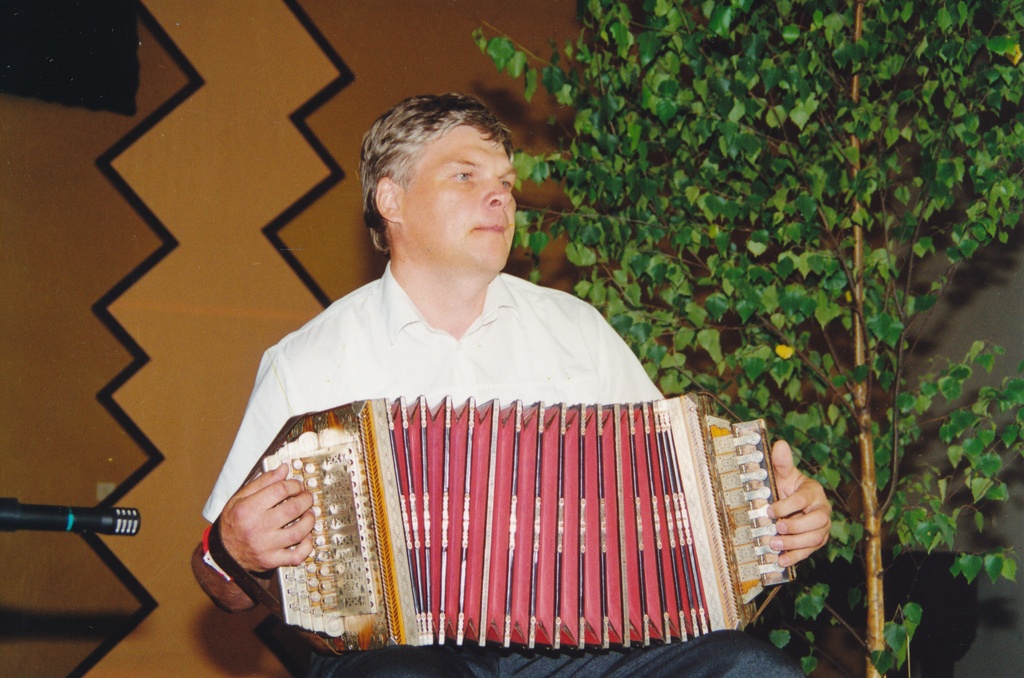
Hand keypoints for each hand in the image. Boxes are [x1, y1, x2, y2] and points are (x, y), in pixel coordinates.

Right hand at [217, 464, 315, 571]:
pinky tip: (306, 536)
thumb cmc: (233, 523)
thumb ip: (263, 482)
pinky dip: (307, 546)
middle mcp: (256, 527)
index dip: (294, 485)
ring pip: (298, 532)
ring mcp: (265, 546)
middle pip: (292, 509)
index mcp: (248, 509)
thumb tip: (283, 469)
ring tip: (309, 514)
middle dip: (305, 500)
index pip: (280, 490)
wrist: (223, 552)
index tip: (297, 486)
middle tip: (307, 497)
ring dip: (309, 520)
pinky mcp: (271, 560)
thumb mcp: (240, 498)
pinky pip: (296, 555)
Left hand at [766, 440, 830, 567]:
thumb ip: (782, 462)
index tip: (770, 509)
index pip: (804, 499)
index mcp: (813, 492)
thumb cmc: (786, 487)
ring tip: (774, 544)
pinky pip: (810, 552)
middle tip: (775, 527)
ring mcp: (821, 528)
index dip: (787, 505)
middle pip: (817, 521)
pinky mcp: (816, 541)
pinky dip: (796, 557)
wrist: (790, 504)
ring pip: (815, 538)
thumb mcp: (782, 474)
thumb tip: (780, 444)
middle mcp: (821, 510)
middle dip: (795, 527)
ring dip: (794, 544)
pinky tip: (782, 561)